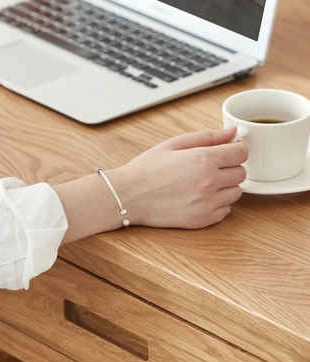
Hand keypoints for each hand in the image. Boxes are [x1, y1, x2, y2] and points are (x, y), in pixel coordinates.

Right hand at [53, 127, 247, 243]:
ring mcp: (207, 204)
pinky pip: (225, 211)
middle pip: (241, 173)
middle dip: (228, 169)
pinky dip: (217, 205)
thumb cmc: (146, 169)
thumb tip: (233, 132)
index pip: (241, 153)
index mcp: (204, 159)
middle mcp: (210, 182)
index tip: (224, 153)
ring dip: (224, 188)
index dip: (233, 151)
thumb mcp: (174, 145)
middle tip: (207, 169)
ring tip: (201, 185)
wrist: (127, 196)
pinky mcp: (201, 220)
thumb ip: (207, 137)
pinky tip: (198, 198)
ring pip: (235, 193)